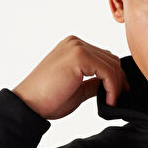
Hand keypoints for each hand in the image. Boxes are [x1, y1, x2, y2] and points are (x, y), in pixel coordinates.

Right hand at [12, 35, 129, 119]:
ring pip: (112, 65)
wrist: (29, 104)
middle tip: (118, 100)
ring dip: (116, 86)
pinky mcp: (78, 56)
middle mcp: (75, 43)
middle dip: (119, 81)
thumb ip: (94, 83)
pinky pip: (107, 71)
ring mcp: (77, 47)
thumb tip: (111, 85)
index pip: (105, 58)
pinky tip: (108, 101)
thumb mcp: (79, 89)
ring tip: (111, 102)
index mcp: (74, 48)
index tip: (116, 96)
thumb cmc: (48, 99)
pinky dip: (112, 87)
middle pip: (111, 59)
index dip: (115, 78)